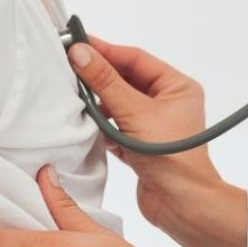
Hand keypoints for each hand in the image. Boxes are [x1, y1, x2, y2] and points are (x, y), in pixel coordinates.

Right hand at [68, 36, 247, 246]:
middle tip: (67, 67)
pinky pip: (114, 126)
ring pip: (118, 104)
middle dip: (98, 76)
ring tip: (73, 96)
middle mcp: (169, 103)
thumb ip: (106, 82)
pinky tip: (86, 124)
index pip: (136, 59)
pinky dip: (100, 125)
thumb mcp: (134, 112)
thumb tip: (82, 53)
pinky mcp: (141, 145)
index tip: (76, 44)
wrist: (180, 202)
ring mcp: (154, 125)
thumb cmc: (172, 157)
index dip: (105, 50)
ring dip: (97, 102)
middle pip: (125, 80)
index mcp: (178, 87)